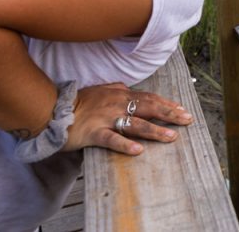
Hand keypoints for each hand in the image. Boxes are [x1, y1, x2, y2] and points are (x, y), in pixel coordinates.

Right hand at [64, 82, 193, 155]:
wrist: (51, 109)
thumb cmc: (78, 102)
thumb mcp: (101, 90)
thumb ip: (117, 89)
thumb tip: (131, 88)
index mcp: (120, 94)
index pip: (149, 98)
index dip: (167, 103)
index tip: (182, 109)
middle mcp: (116, 104)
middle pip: (148, 108)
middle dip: (170, 114)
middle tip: (187, 120)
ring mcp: (106, 119)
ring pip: (135, 124)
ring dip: (155, 130)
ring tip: (171, 137)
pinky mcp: (93, 133)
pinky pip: (111, 139)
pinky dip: (125, 145)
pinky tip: (138, 151)